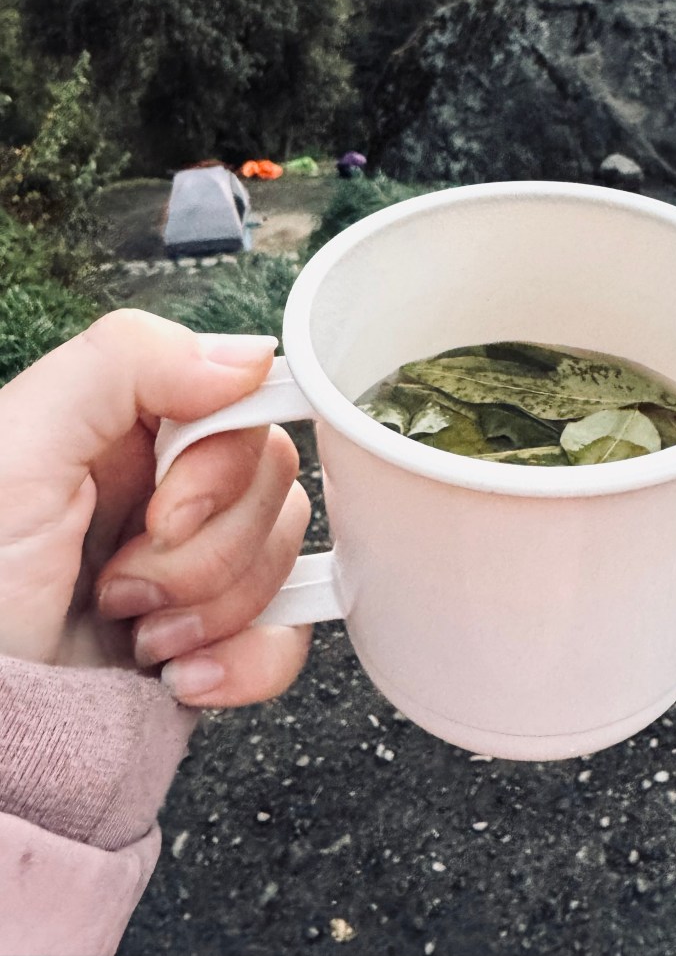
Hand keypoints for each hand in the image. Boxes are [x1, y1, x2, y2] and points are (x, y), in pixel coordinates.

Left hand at [0, 309, 311, 706]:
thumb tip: (249, 356)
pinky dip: (246, 661)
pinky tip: (182, 676)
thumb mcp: (16, 451)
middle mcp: (170, 487)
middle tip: (122, 585)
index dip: (225, 465)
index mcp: (129, 429)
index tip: (168, 513)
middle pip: (275, 482)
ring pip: (286, 556)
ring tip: (135, 636)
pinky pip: (290, 632)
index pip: (243, 405)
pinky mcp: (218, 636)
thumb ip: (126, 363)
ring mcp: (199, 564)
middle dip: (205, 550)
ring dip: (211, 610)